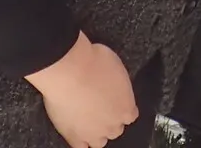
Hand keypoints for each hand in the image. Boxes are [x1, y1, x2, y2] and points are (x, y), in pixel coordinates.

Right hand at [26, 33, 137, 147]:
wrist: (70, 70)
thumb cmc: (93, 61)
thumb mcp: (115, 65)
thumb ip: (117, 81)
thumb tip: (112, 81)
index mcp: (127, 106)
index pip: (130, 115)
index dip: (121, 108)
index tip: (115, 102)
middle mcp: (113, 124)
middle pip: (115, 129)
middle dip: (109, 120)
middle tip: (99, 108)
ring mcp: (94, 133)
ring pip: (99, 142)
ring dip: (95, 133)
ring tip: (87, 121)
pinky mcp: (74, 136)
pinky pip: (80, 147)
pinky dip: (79, 141)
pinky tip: (77, 133)